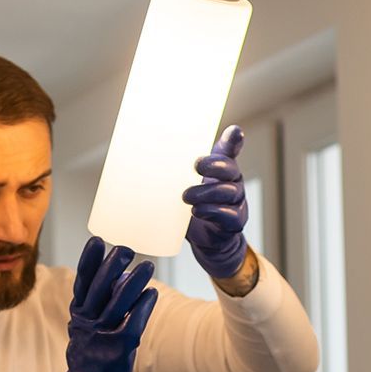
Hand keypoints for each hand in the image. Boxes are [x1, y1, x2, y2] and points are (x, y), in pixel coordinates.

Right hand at [46, 237, 158, 371]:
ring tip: (147, 266)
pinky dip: (142, 307)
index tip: (97, 241)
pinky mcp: (117, 350)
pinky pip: (132, 323)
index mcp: (79, 315)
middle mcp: (87, 323)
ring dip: (133, 282)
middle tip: (126, 248)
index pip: (82, 282)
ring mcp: (102, 336)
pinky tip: (152, 294)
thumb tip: (115, 279)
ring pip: (117, 303)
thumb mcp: (84, 329)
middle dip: (111, 266)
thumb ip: (96, 306)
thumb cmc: (90, 357)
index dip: (89, 261)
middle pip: (99, 288)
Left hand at [181, 125, 249, 280]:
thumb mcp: (182, 185)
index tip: (234, 131)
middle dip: (214, 165)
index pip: (230, 150)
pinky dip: (212, 212)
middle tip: (195, 166)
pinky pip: (229, 215)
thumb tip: (134, 156)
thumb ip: (171, 170)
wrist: (207, 240)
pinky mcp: (234, 222)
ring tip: (185, 196)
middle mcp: (232, 181)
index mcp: (221, 168)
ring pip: (229, 192)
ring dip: (206, 193)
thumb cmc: (193, 205)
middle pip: (230, 168)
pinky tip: (198, 211)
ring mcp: (236, 202)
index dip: (234, 140)